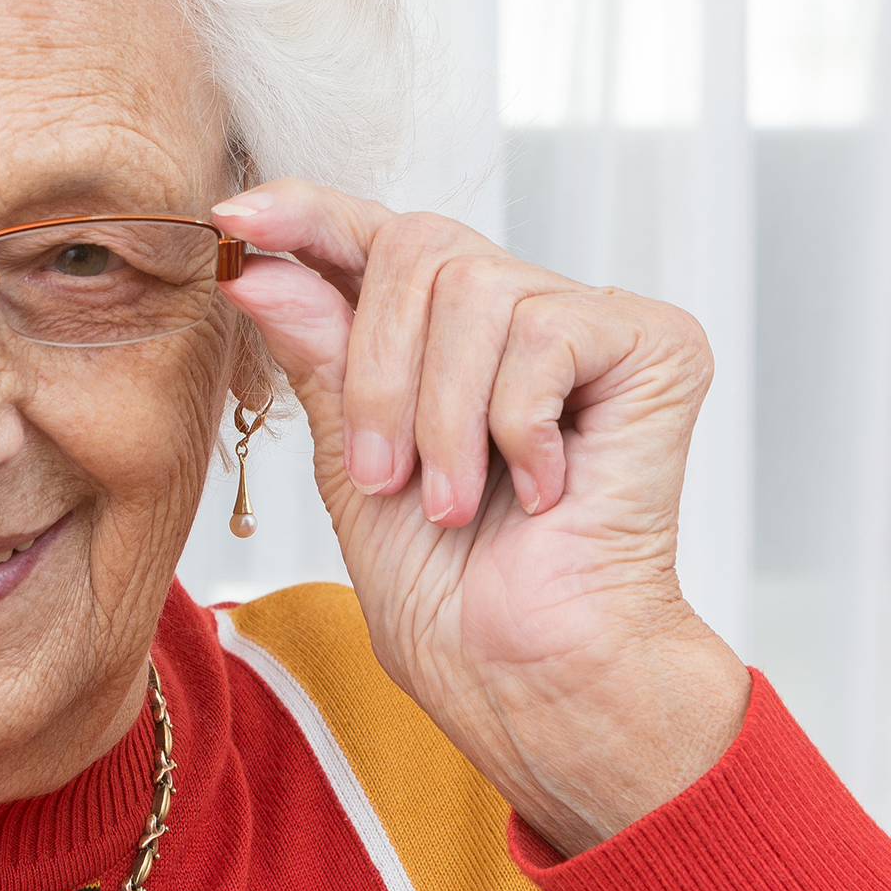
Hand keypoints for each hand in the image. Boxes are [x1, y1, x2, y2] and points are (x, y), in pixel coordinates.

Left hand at [217, 183, 749, 854]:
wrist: (532, 676)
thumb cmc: (454, 599)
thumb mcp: (352, 464)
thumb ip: (320, 358)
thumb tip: (261, 265)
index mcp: (445, 338)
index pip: (376, 236)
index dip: (307, 214)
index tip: (234, 216)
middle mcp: (524, 312)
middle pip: (419, 251)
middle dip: (379, 372)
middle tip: (388, 478)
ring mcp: (594, 322)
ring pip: (475, 291)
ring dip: (444, 419)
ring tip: (458, 504)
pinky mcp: (656, 344)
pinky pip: (546, 332)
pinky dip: (518, 427)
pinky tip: (545, 492)